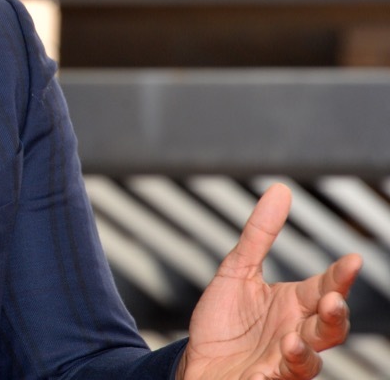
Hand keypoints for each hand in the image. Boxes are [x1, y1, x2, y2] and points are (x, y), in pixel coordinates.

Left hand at [177, 183, 361, 379]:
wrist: (197, 361)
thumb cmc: (223, 320)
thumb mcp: (236, 270)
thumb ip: (260, 234)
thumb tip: (281, 189)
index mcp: (293, 304)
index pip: (326, 287)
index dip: (341, 276)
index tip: (353, 260)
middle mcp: (296, 333)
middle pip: (329, 327)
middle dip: (336, 315)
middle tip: (333, 299)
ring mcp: (283, 360)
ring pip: (312, 360)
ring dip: (309, 350)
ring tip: (295, 338)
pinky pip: (283, 378)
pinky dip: (285, 369)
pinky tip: (279, 358)